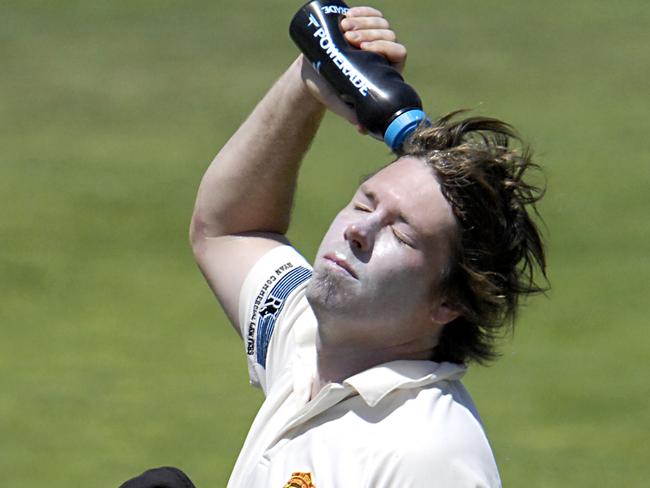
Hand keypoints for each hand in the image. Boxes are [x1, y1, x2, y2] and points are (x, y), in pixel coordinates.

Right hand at [299, 6, 407, 130]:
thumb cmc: (328, 90)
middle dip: (370, 31)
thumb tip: (362, 128)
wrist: (311, 73)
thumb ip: (350, 113)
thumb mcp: (337, 101)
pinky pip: (369, 13)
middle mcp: (383, 51)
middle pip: (388, 34)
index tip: (364, 48)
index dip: (385, 46)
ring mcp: (372, 36)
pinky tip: (349, 12)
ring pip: (379, 22)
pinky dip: (363, 11)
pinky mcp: (361, 25)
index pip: (397, 52)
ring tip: (344, 26)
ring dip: (364, 20)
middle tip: (349, 37)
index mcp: (386, 70)